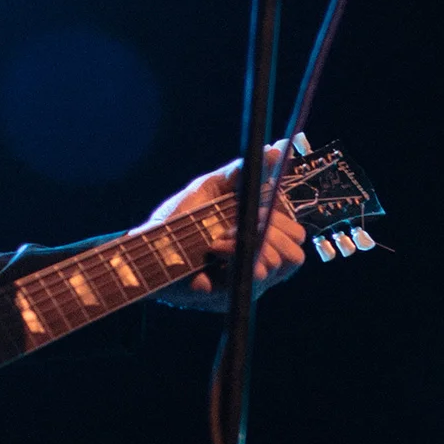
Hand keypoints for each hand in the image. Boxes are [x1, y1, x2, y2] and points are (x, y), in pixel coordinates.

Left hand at [148, 143, 308, 309]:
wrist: (148, 242)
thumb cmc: (180, 217)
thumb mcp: (213, 187)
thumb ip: (245, 171)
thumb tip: (276, 148)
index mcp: (260, 242)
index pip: (295, 237)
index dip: (283, 220)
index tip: (259, 206)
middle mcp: (257, 265)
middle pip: (294, 255)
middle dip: (272, 233)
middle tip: (243, 221)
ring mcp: (244, 283)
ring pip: (278, 265)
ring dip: (251, 244)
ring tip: (219, 237)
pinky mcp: (230, 295)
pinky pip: (254, 277)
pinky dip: (235, 255)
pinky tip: (214, 248)